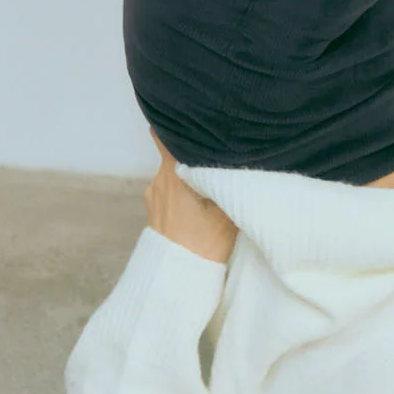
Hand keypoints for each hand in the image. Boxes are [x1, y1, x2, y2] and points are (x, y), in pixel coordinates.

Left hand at [143, 129, 237, 263]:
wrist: (179, 278)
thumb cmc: (204, 243)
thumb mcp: (226, 210)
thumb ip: (229, 182)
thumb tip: (239, 162)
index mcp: (172, 175)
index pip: (164, 137)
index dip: (175, 124)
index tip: (188, 116)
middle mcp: (158, 182)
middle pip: (172, 155)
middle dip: (190, 152)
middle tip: (212, 152)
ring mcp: (153, 197)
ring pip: (171, 175)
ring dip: (186, 175)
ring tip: (207, 182)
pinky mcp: (154, 211)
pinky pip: (168, 191)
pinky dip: (181, 191)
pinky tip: (198, 202)